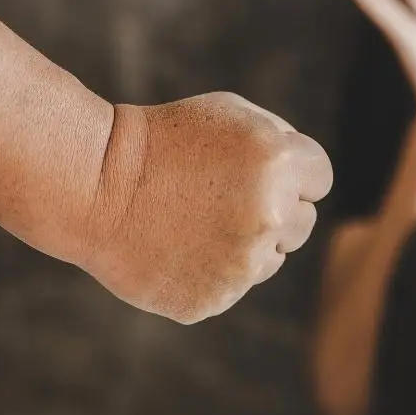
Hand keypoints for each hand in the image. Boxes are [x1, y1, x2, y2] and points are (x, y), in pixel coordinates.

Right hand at [75, 92, 332, 323]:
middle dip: (275, 209)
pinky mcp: (213, 299)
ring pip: (270, 259)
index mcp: (281, 164)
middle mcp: (270, 217)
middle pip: (302, 223)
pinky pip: (231, 286)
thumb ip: (283, 144)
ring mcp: (242, 265)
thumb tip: (310, 185)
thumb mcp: (232, 114)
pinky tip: (175, 246)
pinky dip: (210, 270)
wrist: (95, 183)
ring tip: (194, 219)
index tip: (257, 170)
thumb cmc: (166, 139)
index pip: (320, 178)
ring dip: (246, 242)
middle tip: (224, 195)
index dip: (292, 172)